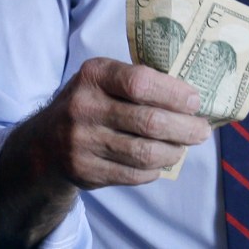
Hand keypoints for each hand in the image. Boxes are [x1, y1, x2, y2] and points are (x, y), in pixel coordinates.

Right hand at [32, 57, 210, 189]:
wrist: (45, 142)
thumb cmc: (89, 101)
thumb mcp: (103, 78)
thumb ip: (136, 80)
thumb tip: (188, 94)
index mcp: (94, 74)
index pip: (140, 82)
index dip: (173, 93)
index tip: (195, 101)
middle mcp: (85, 107)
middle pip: (147, 121)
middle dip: (183, 128)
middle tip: (202, 130)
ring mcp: (83, 142)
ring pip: (143, 152)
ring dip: (173, 151)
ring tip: (185, 146)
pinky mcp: (86, 171)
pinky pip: (132, 174)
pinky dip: (154, 169)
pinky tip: (162, 161)